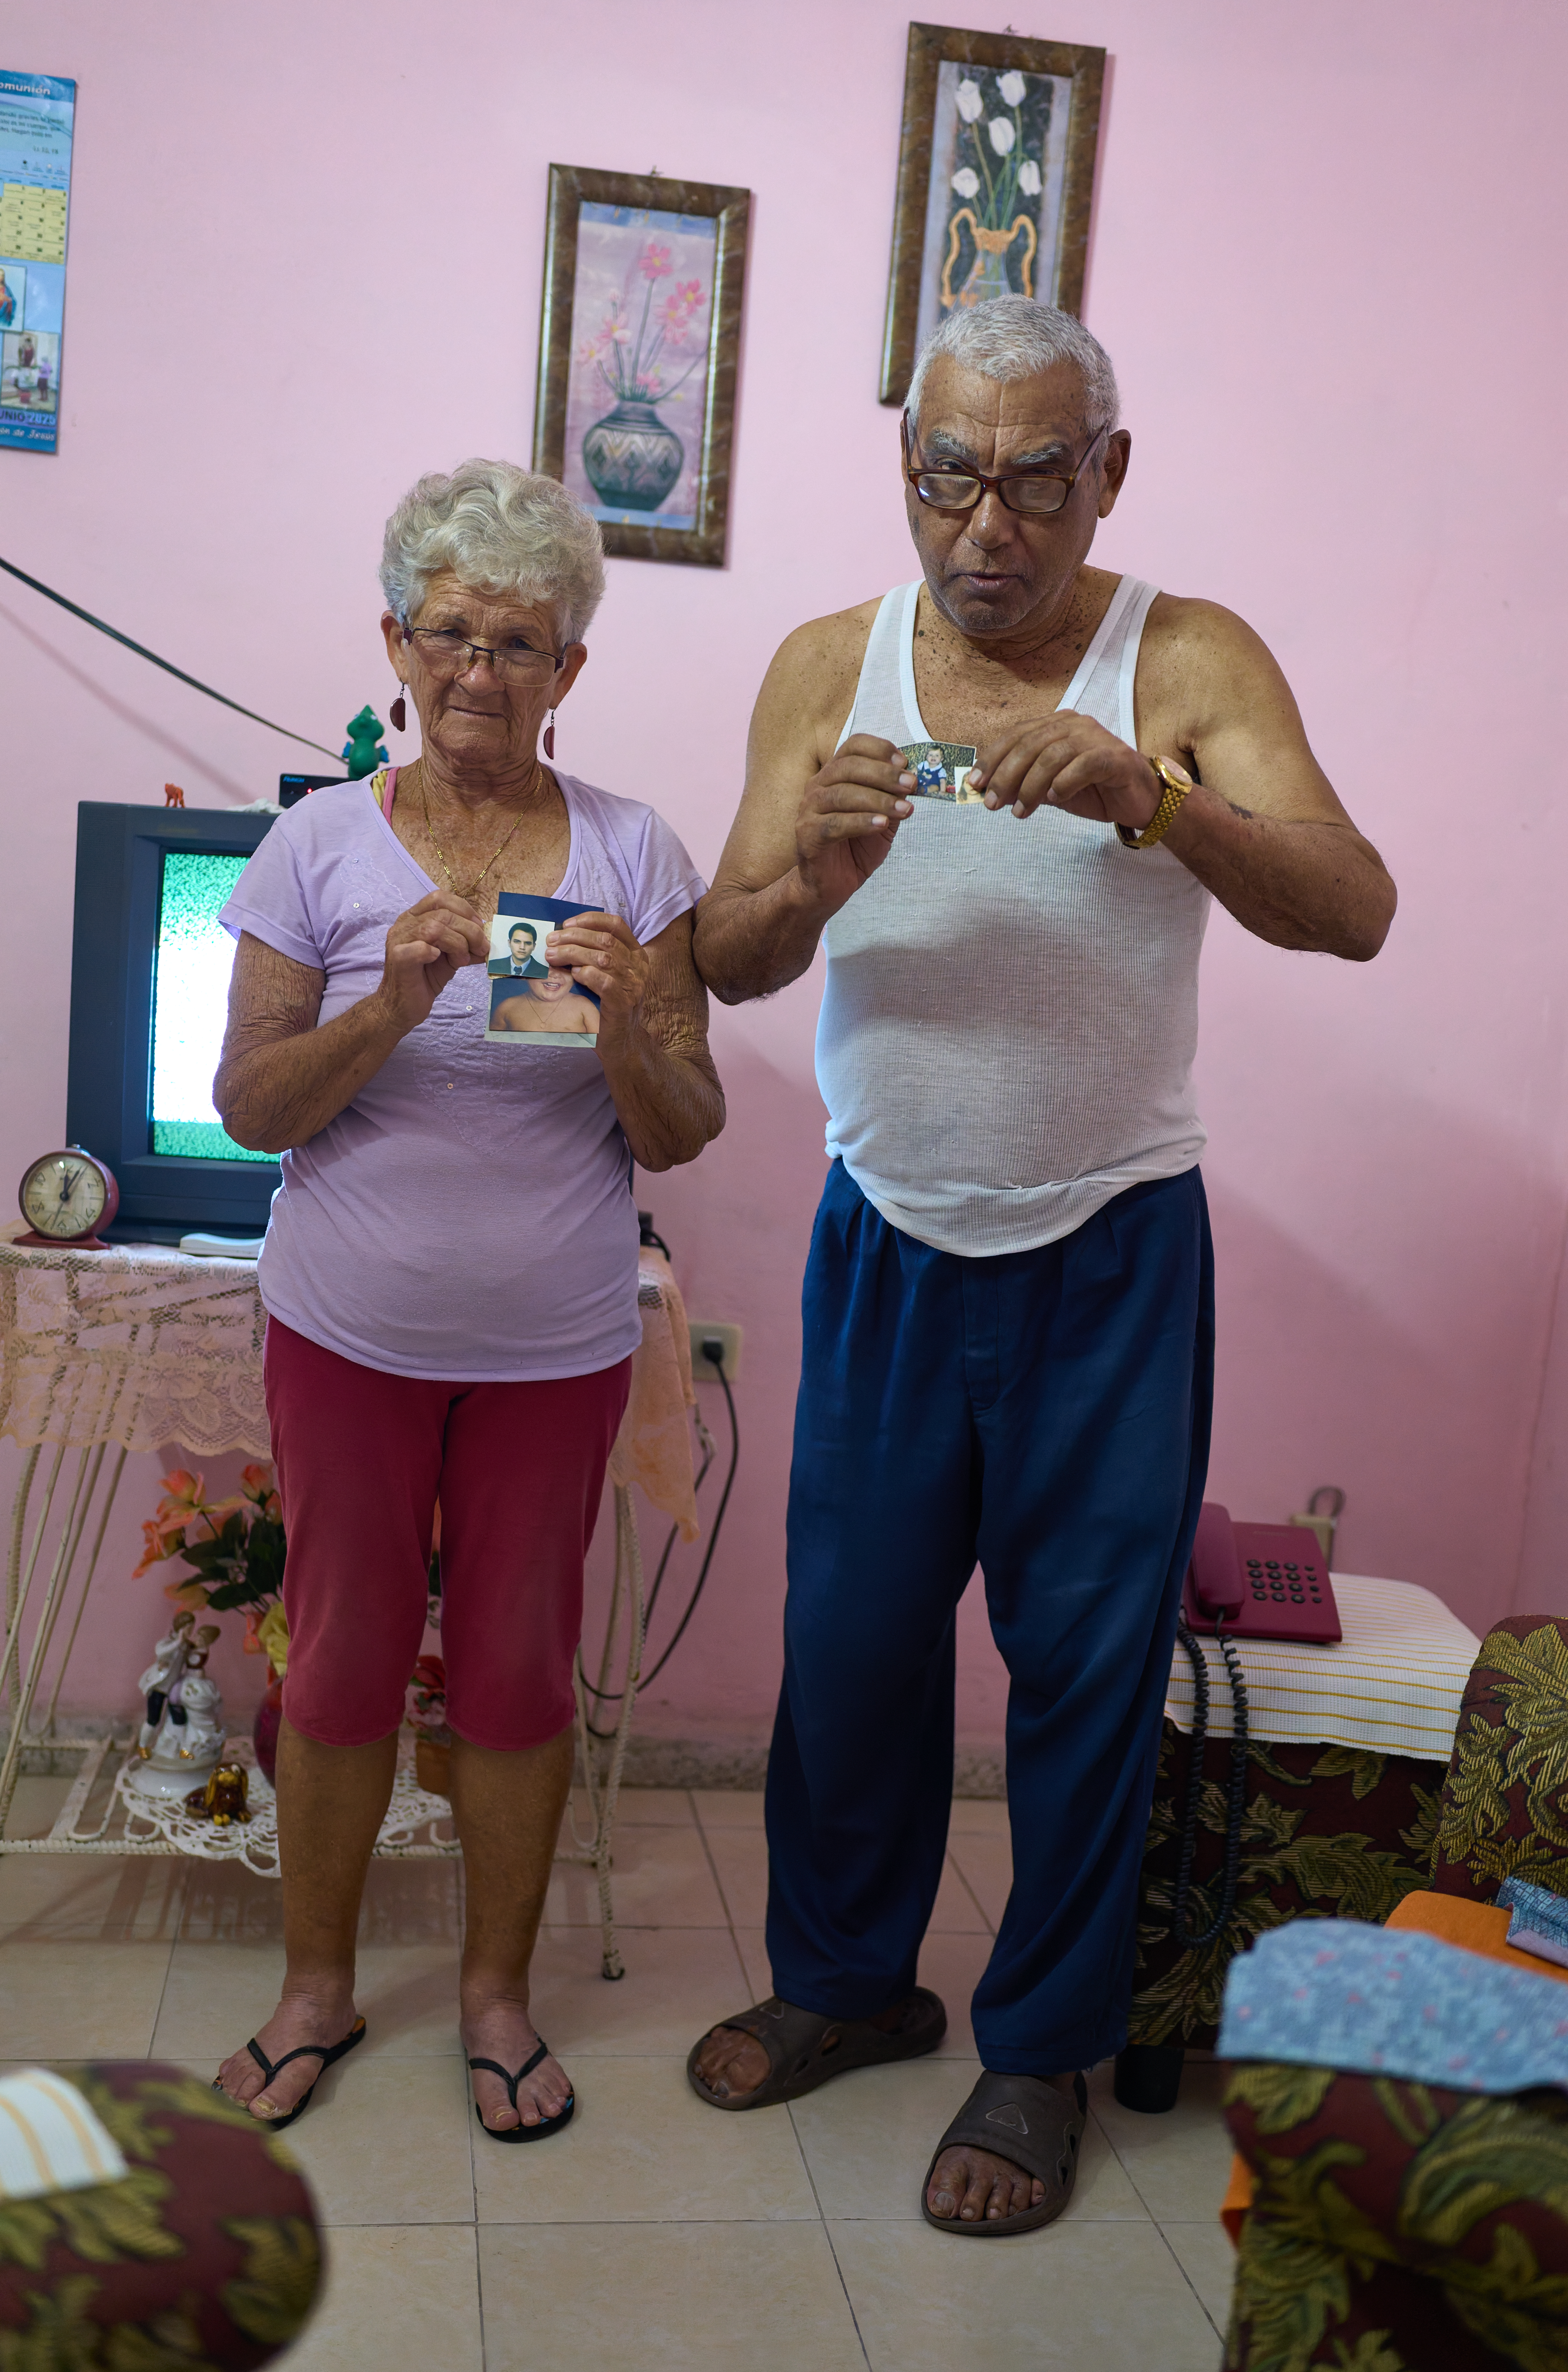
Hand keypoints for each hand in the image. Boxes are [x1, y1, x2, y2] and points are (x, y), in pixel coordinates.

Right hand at [374, 891, 487, 1031]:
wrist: (403, 1007)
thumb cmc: (425, 979)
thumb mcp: (452, 958)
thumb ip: (467, 946)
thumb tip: (489, 941)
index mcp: (416, 918)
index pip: (440, 899)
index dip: (464, 910)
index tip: (480, 928)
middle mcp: (404, 924)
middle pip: (442, 914)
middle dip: (469, 931)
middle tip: (480, 949)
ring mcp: (398, 940)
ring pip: (433, 928)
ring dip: (457, 943)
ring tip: (462, 960)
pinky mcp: (398, 958)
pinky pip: (420, 948)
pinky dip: (434, 952)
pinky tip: (438, 960)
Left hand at [546, 912, 649, 1037]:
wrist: (619, 1042)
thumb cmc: (606, 1005)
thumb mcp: (605, 974)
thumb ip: (593, 955)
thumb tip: (562, 937)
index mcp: (635, 954)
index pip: (616, 925)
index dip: (590, 920)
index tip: (567, 924)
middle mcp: (638, 967)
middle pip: (605, 940)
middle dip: (573, 937)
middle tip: (551, 942)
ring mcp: (633, 985)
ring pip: (603, 958)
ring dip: (573, 953)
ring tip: (552, 956)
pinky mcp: (623, 1003)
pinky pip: (604, 982)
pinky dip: (586, 974)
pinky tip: (573, 975)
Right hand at [794, 734, 915, 911]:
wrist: (830, 885)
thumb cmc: (855, 848)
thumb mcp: (882, 818)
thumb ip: (893, 799)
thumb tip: (912, 780)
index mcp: (834, 775)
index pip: (852, 746)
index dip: (879, 749)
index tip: (904, 763)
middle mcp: (817, 787)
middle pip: (848, 766)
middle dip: (884, 774)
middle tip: (912, 785)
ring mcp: (808, 810)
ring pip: (842, 794)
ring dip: (878, 800)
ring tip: (905, 810)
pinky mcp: (806, 835)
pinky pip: (834, 824)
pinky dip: (861, 822)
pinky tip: (882, 825)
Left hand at [968, 714, 1162, 828]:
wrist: (1139, 800)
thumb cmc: (1093, 790)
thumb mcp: (1050, 788)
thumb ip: (1024, 784)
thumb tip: (989, 792)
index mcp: (1057, 725)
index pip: (1017, 734)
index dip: (992, 758)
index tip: (974, 784)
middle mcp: (1075, 725)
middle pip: (1030, 744)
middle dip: (1005, 775)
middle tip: (992, 804)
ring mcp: (1096, 738)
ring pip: (1053, 755)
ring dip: (1031, 786)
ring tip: (1021, 811)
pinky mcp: (1115, 757)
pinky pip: (1084, 765)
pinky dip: (1065, 782)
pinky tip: (1055, 799)